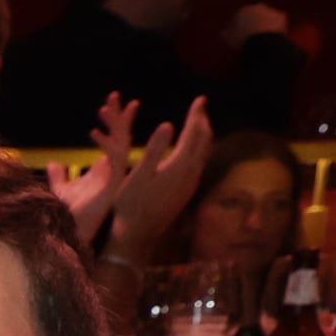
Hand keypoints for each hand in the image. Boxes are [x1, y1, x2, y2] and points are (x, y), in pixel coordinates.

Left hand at [48, 94, 135, 248]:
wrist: (70, 234)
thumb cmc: (69, 215)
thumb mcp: (61, 189)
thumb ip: (60, 176)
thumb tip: (55, 162)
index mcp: (105, 169)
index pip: (114, 140)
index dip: (113, 122)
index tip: (107, 105)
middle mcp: (113, 171)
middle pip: (121, 137)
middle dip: (119, 115)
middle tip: (114, 95)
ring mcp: (114, 177)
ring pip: (122, 143)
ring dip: (115, 123)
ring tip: (107, 105)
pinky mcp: (112, 185)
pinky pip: (113, 159)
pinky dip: (106, 144)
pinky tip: (93, 133)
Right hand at [106, 97, 214, 262]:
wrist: (138, 236)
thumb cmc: (131, 206)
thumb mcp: (138, 175)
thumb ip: (154, 149)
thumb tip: (168, 124)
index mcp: (179, 167)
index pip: (194, 134)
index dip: (197, 115)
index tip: (200, 99)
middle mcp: (190, 174)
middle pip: (204, 142)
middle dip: (203, 122)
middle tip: (200, 107)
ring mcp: (190, 184)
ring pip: (204, 153)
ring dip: (202, 136)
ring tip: (198, 124)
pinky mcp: (186, 191)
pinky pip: (199, 163)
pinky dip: (198, 149)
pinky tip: (190, 150)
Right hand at [228, 2, 288, 45]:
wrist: (264, 42)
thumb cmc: (244, 40)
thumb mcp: (230, 39)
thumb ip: (226, 34)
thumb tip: (223, 32)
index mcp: (243, 10)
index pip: (239, 16)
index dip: (239, 25)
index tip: (239, 34)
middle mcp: (257, 7)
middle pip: (254, 14)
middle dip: (253, 21)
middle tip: (252, 34)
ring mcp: (270, 10)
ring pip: (267, 17)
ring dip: (265, 23)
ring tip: (263, 36)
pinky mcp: (281, 16)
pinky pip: (277, 22)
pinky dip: (275, 27)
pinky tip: (272, 36)